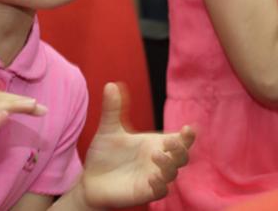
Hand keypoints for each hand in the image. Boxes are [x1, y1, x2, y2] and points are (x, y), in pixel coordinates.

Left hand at [81, 83, 194, 207]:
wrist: (89, 179)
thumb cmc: (103, 154)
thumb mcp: (108, 129)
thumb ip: (112, 109)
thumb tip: (111, 84)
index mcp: (155, 143)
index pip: (180, 139)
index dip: (188, 135)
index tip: (189, 128)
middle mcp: (158, 160)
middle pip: (183, 156)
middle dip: (182, 148)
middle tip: (169, 141)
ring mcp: (153, 177)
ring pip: (173, 173)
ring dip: (169, 164)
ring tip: (155, 155)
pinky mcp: (144, 192)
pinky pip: (160, 191)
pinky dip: (160, 185)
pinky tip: (151, 177)